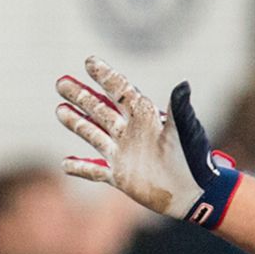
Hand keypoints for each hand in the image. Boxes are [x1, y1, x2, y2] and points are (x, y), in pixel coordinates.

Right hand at [55, 56, 240, 227]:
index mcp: (144, 117)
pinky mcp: (120, 176)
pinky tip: (65, 164)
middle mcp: (130, 132)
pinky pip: (94, 171)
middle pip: (99, 109)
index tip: (89, 61)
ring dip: (76, 122)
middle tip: (61, 82)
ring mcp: (123, 154)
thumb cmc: (193, 159)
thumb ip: (180, 108)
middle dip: (80, 95)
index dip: (105, 76)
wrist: (194, 192)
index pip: (119, 91)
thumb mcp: (185, 131)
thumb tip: (183, 85)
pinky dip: (80, 168)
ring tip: (59, 109)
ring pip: (93, 134)